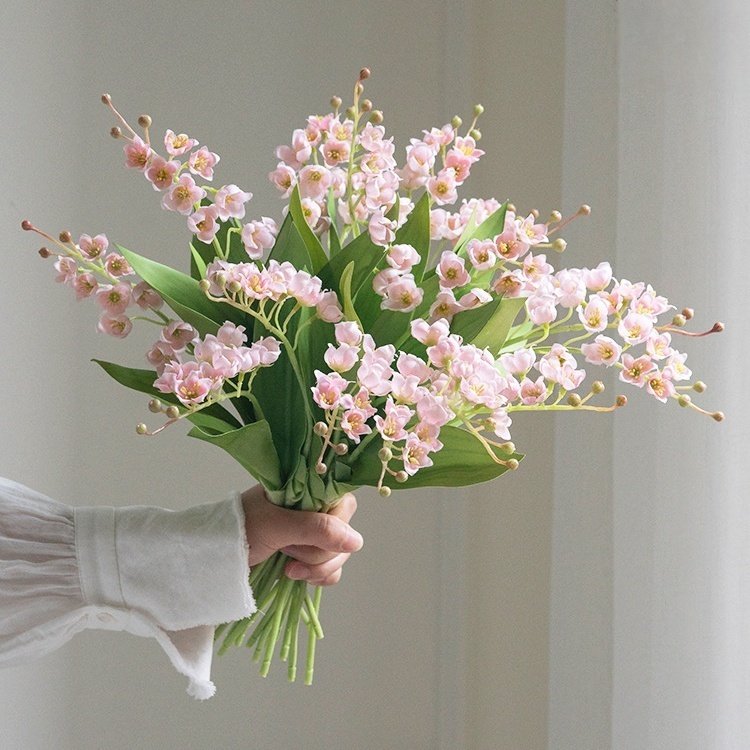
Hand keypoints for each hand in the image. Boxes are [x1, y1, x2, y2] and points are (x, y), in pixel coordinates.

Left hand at [241, 485, 362, 585]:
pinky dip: (317, 577)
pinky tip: (292, 576)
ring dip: (316, 567)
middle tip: (289, 552)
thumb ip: (316, 529)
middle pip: (345, 533)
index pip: (344, 503)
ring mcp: (312, 534)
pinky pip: (332, 570)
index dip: (336, 525)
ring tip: (287, 566)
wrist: (213, 557)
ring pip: (340, 554)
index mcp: (308, 489)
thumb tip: (356, 541)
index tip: (312, 536)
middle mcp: (314, 509)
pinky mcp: (308, 556)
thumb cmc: (239, 530)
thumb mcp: (276, 525)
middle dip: (320, 552)